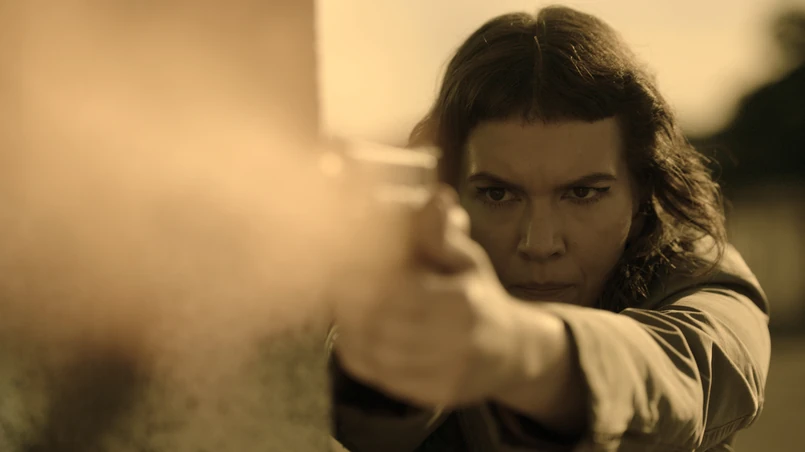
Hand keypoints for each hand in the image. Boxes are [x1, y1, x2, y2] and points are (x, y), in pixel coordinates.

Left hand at [331, 186, 521, 408]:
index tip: (345, 267)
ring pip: (376, 354)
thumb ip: (442, 233)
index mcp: (463, 303)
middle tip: (335, 288)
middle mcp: (456, 342)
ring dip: (350, 330)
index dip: (366, 280)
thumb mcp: (467, 259)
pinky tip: (354, 336)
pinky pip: (380, 377)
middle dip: (353, 306)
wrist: (512, 352)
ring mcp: (446, 373)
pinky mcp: (434, 395)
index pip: (398, 292)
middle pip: (381, 325)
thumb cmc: (479, 295)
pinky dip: (358, 355)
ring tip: (343, 310)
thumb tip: (437, 197)